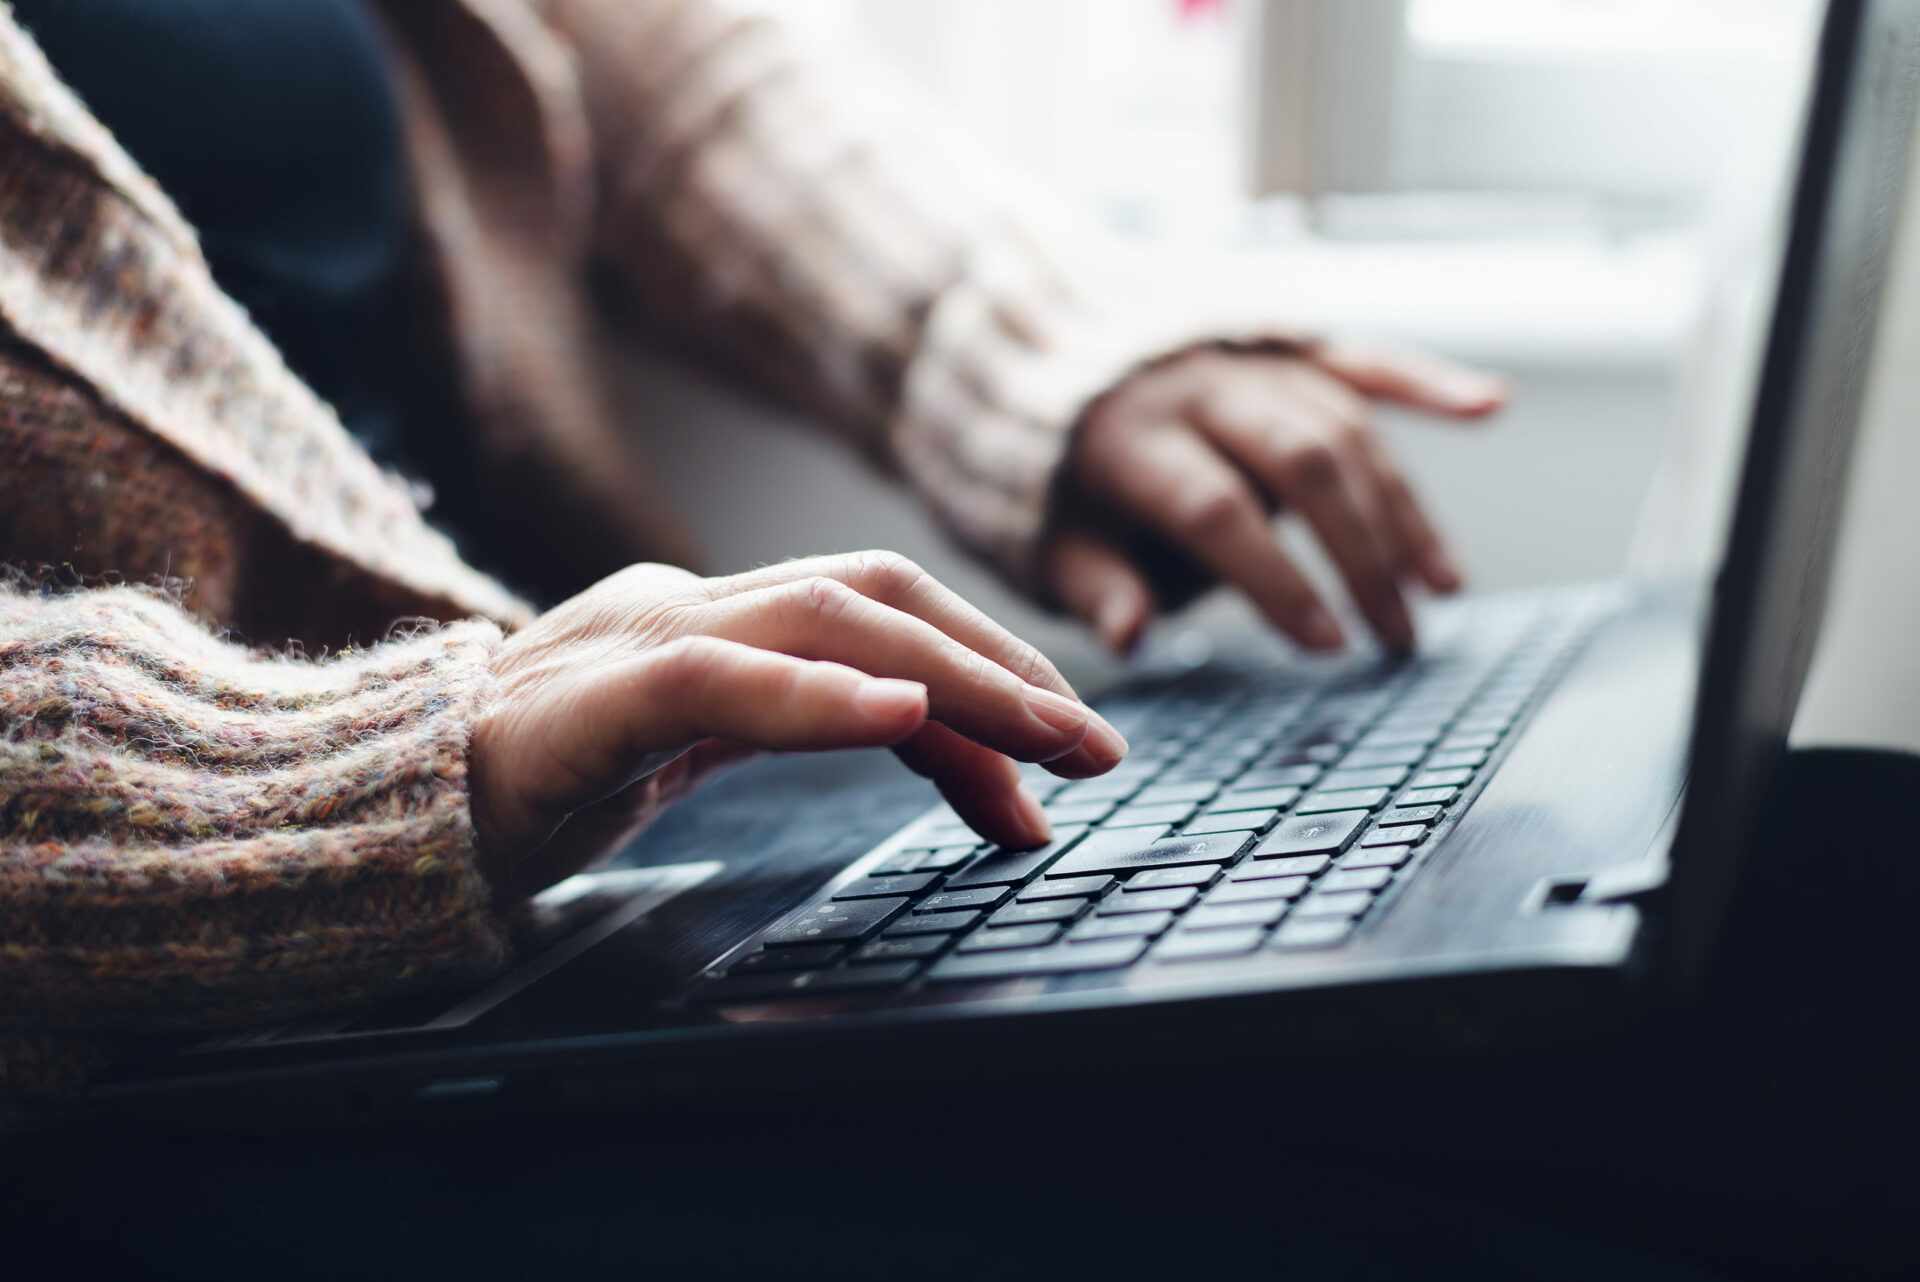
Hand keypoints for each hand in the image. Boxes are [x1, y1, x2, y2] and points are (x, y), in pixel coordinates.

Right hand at [468, 553, 1126, 899]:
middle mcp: (688, 605)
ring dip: (954, 682)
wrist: (378, 812)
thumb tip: (959, 762)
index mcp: (719, 616)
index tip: (1070, 747)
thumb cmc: (541, 785)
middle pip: (877, 597)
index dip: (991, 666)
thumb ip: (807, 733)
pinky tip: (898, 723)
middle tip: (1095, 748)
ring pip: (823, 621)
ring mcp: (633, 640)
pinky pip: (714, 683)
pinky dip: (815, 699)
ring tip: (1046, 741)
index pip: (884, 616)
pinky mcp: (582, 702)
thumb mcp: (700, 759)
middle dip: (1003, 666)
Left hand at [1046, 340, 1505, 653]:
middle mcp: (1194, 384)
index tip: (1327, 644)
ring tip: (1437, 586)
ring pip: (1342, 422)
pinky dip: (1424, 380)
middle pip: (1300, 460)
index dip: (1275, 577)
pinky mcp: (1278, 341)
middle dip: (1359, 553)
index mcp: (1126, 437)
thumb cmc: (1046, 474)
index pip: (1215, 508)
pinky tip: (1489, 405)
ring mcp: (1243, 356)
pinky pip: (1358, 357)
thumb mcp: (1041, 540)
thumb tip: (1131, 634)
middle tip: (1398, 636)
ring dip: (1400, 505)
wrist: (1027, 345)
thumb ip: (1093, 583)